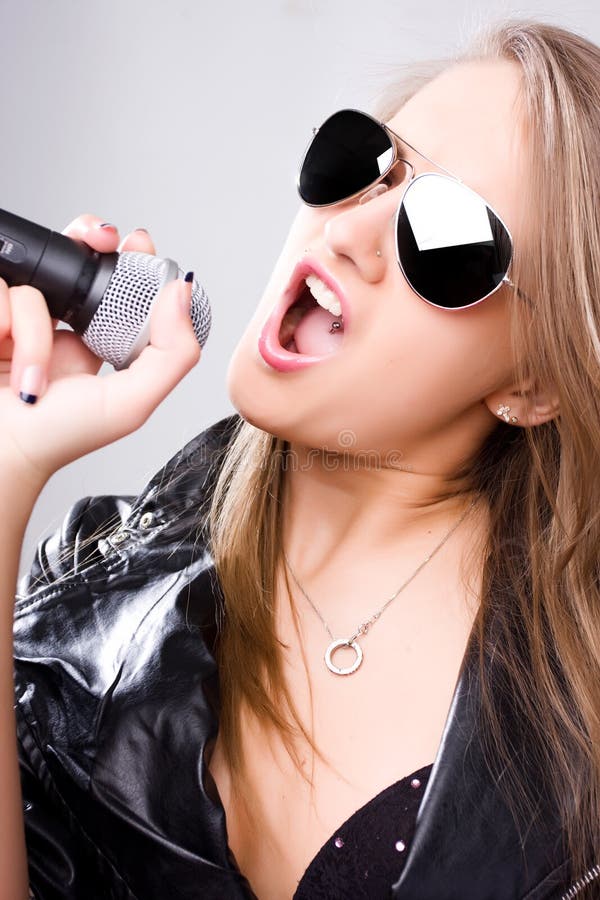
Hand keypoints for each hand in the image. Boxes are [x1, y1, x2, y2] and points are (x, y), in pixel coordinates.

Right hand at [0, 214, 200, 487]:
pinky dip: (3, 328)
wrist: (0, 451)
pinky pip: (0, 293)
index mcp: (96, 340)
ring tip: (33, 378)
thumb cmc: (59, 438)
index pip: (116, 283)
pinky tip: (6, 365)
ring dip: (34, 330)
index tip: (136, 242)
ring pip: (33, 284)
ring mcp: (17, 318)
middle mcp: (58, 323)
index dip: (127, 257)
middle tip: (98, 239)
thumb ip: (170, 353)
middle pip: (72, 257)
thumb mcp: (131, 402)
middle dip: (84, 238)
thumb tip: (181, 292)